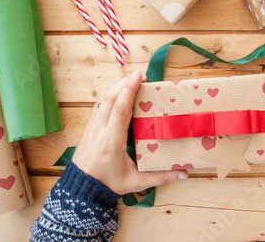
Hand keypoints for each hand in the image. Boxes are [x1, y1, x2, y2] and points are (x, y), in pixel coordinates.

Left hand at [72, 70, 187, 194]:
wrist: (80, 189)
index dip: (129, 91)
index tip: (138, 76)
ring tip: (129, 78)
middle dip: (125, 83)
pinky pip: (98, 106)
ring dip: (115, 86)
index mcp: (112, 142)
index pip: (120, 110)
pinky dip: (107, 94)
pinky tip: (115, 90)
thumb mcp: (136, 182)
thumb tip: (184, 173)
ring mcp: (92, 128)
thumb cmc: (108, 184)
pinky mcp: (88, 128)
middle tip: (140, 75)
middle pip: (110, 99)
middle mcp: (100, 131)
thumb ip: (160, 177)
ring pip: (102, 100)